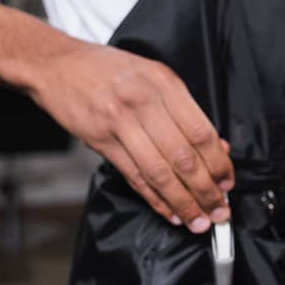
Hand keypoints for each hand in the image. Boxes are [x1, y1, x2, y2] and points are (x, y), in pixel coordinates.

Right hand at [31, 43, 233, 232]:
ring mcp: (119, 123)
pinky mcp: (100, 141)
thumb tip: (218, 148)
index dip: (219, 163)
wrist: (56, 64)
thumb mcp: (155, 77)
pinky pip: (134, 177)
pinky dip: (154, 200)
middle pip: (183, 157)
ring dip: (183, 202)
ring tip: (198, 221)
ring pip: (159, 173)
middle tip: (219, 210)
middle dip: (206, 190)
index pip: (201, 132)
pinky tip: (170, 212)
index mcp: (165, 84)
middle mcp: (143, 103)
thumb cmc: (110, 70)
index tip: (228, 182)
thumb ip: (186, 111)